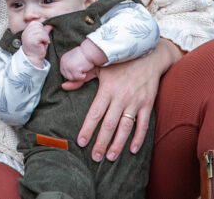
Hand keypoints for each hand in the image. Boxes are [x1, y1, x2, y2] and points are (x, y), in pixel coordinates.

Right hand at [20, 21, 50, 66]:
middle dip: (43, 32)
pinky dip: (45, 39)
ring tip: (44, 42)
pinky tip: (44, 43)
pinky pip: (41, 35)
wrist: (34, 59)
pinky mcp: (31, 41)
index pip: (35, 23)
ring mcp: (27, 36)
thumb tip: (50, 25)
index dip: (41, 28)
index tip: (42, 36)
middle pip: (38, 25)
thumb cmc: (37, 49)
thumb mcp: (41, 38)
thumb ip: (44, 31)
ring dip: (45, 36)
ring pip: (40, 30)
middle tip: (44, 40)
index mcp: (27, 31)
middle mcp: (26, 33)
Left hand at [59, 39, 107, 87]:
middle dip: (77, 75)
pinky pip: (78, 78)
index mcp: (64, 60)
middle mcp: (63, 62)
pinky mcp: (72, 68)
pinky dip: (84, 75)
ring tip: (85, 66)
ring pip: (73, 79)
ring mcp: (67, 65)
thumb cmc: (89, 59)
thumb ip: (73, 78)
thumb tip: (63, 86)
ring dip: (81, 75)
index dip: (75, 74)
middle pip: (69, 78)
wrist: (94, 51)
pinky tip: (86, 67)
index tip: (82, 67)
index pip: (66, 75)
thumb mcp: (80, 69)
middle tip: (84, 66)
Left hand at [73, 38, 181, 161]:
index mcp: (107, 89)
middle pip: (109, 124)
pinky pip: (143, 124)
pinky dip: (139, 138)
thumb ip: (82, 78)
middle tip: (95, 157)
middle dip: (101, 142)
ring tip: (110, 157)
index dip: (88, 129)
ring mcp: (135, 101)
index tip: (81, 142)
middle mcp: (121, 97)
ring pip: (125, 127)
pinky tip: (132, 149)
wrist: (148, 55)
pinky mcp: (147, 104)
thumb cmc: (120, 61)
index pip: (95, 113)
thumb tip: (65, 86)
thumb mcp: (99, 66)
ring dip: (118, 144)